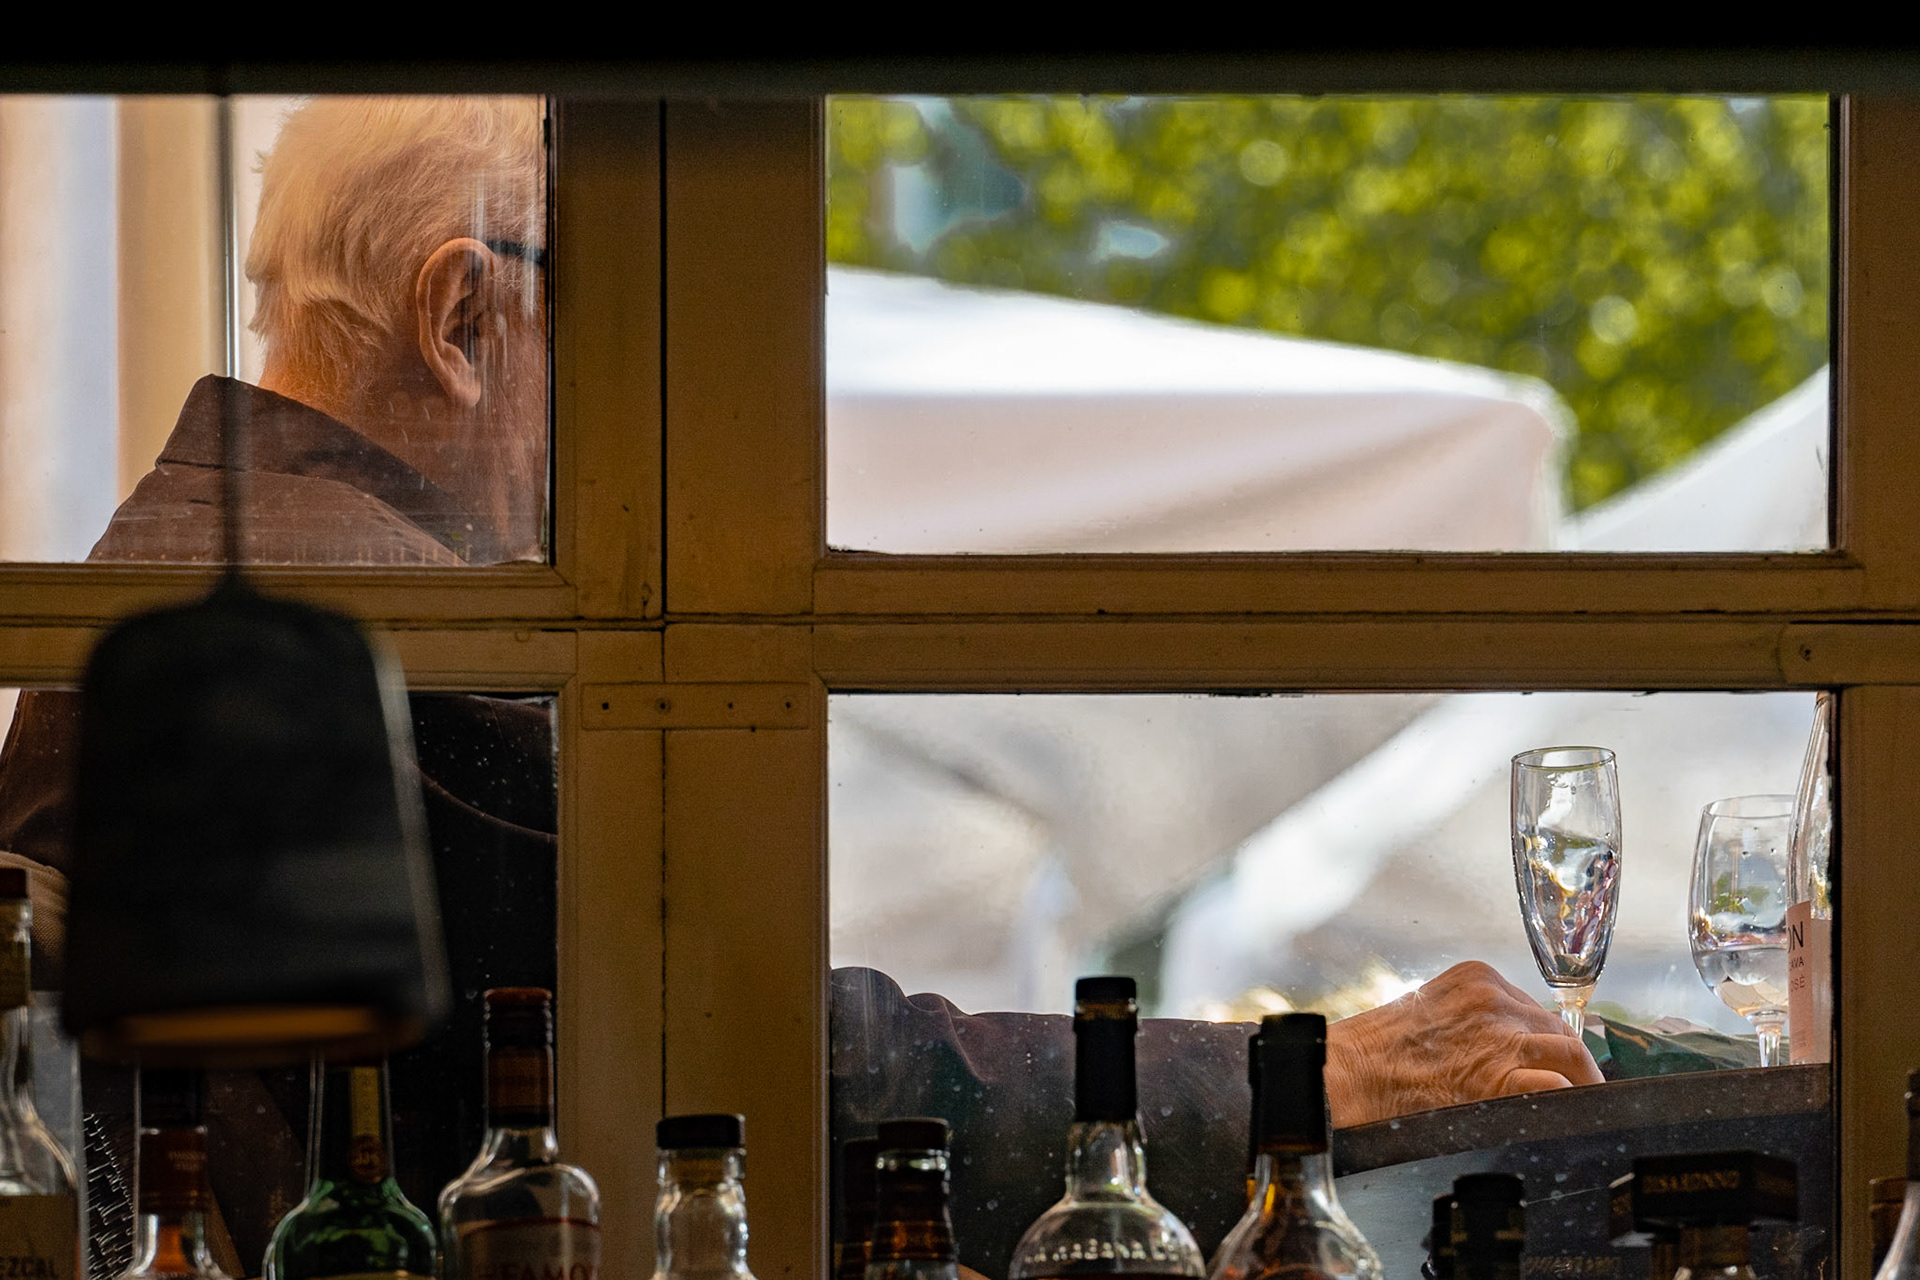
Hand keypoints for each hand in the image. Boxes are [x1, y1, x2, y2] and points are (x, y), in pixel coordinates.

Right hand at [1324, 960, 1603, 1127]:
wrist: (1343, 1078)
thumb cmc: (1373, 1054)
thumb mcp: (1427, 1013)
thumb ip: (1468, 1024)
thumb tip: (1498, 1054)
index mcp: (1475, 979)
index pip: (1533, 1008)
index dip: (1545, 1040)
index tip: (1550, 1063)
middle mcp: (1493, 1000)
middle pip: (1558, 1029)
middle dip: (1571, 1063)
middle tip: (1577, 1091)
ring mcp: (1500, 1036)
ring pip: (1570, 1054)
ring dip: (1580, 1083)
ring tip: (1583, 1108)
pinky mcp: (1498, 1079)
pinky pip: (1557, 1088)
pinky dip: (1569, 1103)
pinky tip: (1567, 1119)